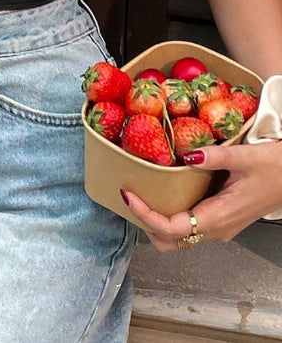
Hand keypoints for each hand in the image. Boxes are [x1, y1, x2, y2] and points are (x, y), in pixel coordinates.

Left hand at [122, 141, 281, 251]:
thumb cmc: (276, 168)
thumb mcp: (244, 157)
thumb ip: (213, 156)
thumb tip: (187, 156)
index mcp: (218, 217)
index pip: (172, 229)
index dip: (145, 216)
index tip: (129, 195)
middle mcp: (217, 228)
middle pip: (170, 240)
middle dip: (146, 223)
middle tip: (132, 196)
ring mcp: (220, 226)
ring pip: (180, 236)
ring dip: (157, 220)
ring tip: (142, 192)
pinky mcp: (223, 219)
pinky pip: (191, 224)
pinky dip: (172, 214)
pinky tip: (166, 191)